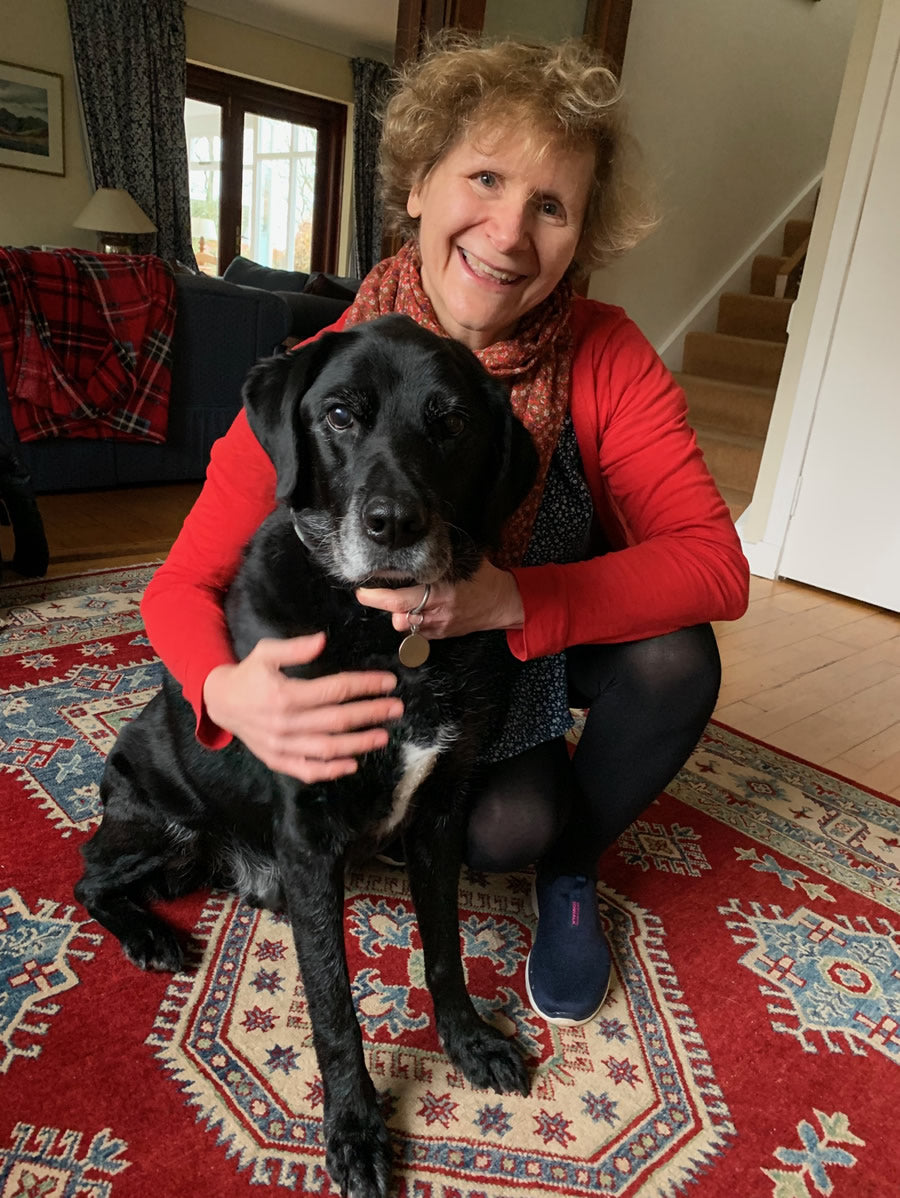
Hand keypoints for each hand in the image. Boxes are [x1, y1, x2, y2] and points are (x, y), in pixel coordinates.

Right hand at [202, 632, 402, 782]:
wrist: (221, 703)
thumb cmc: (249, 674)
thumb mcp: (266, 653)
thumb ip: (295, 648)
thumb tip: (322, 640)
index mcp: (285, 695)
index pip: (334, 690)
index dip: (364, 685)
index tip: (388, 682)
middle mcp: (285, 724)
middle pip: (337, 720)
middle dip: (371, 713)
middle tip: (395, 708)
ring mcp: (281, 746)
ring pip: (327, 748)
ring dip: (358, 744)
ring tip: (383, 736)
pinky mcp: (277, 760)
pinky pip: (307, 770)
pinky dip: (331, 770)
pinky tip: (352, 764)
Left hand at [355, 559, 523, 638]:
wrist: (503, 603)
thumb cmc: (482, 577)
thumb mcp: (463, 560)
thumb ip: (439, 557)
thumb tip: (413, 542)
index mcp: (442, 592)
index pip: (401, 599)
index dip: (378, 597)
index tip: (362, 591)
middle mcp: (438, 612)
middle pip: (398, 617)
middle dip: (383, 607)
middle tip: (372, 595)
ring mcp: (440, 627)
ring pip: (405, 627)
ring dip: (398, 614)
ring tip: (400, 600)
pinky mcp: (442, 636)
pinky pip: (417, 633)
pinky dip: (412, 621)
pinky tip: (417, 609)